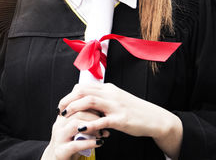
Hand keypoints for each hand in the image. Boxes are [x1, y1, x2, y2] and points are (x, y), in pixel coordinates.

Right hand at [41, 110, 108, 159]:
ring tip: (102, 133)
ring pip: (75, 125)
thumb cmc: (68, 146)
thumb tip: (102, 118)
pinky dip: (90, 142)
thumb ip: (83, 123)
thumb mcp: (74, 132)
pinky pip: (76, 144)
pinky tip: (99, 143)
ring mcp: (59, 138)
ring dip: (92, 127)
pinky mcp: (61, 151)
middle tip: (105, 122)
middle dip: (94, 116)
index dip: (90, 106)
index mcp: (62, 119)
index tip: (102, 111)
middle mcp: (59, 126)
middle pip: (77, 113)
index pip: (75, 105)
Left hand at [57, 83, 181, 158]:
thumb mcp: (117, 99)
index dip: (70, 94)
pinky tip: (81, 129)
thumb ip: (103, 98)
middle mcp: (111, 94)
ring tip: (65, 115)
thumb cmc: (134, 110)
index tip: (63, 102)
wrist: (155, 118)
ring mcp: (116, 106)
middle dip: (68, 99)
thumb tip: (86, 99)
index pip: (84, 86)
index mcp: (109, 88)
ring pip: (90, 101)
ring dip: (75, 108)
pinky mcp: (121, 119)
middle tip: (60, 109)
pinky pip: (102, 120)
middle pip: (83, 91)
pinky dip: (90, 124)